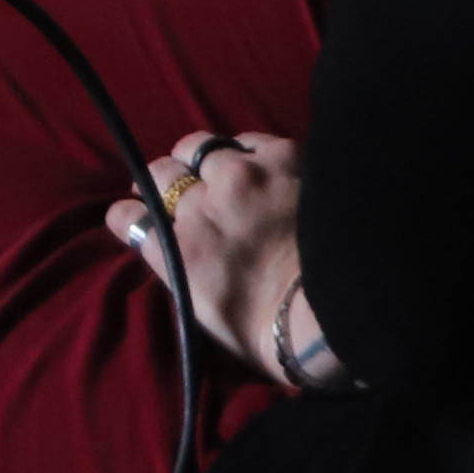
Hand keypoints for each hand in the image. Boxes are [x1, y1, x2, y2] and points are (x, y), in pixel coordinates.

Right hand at [105, 129, 336, 383]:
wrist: (345, 311)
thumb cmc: (276, 331)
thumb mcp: (206, 312)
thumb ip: (176, 268)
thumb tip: (158, 240)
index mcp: (179, 251)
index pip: (128, 217)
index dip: (131, 215)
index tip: (138, 217)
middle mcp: (200, 204)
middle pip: (159, 173)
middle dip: (164, 182)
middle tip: (183, 194)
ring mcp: (240, 174)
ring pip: (199, 147)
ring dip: (203, 162)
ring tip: (222, 175)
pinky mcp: (282, 156)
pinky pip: (249, 140)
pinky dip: (248, 154)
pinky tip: (261, 169)